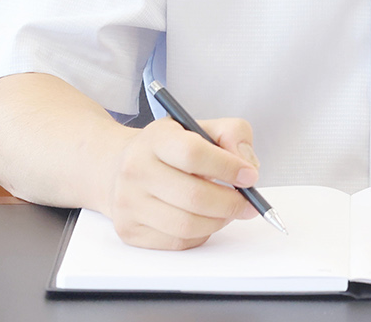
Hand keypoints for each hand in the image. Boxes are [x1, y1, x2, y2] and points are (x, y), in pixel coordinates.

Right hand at [102, 116, 260, 249]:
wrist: (120, 167)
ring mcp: (129, 203)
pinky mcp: (129, 230)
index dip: (228, 167)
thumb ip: (232, 134)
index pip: (194, 154)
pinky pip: (177, 242)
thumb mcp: (200, 127)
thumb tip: (247, 165)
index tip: (250, 176)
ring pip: (187, 225)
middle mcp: (135, 170)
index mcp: (155, 138)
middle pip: (194, 196)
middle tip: (248, 203)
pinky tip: (204, 220)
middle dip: (231, 203)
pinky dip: (200, 234)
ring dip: (218, 221)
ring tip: (227, 211)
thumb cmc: (168, 149)